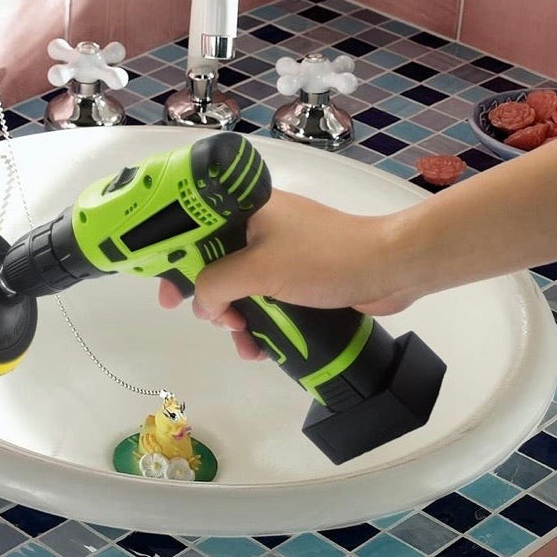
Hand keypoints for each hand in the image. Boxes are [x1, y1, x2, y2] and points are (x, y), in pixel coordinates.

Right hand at [158, 189, 412, 359]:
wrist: (388, 268)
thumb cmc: (321, 259)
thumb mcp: (257, 271)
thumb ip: (216, 286)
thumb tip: (202, 306)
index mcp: (247, 210)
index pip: (194, 229)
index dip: (175, 262)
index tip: (169, 297)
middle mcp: (262, 226)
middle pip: (216, 265)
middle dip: (214, 301)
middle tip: (221, 323)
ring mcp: (283, 252)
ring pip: (242, 288)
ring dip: (238, 319)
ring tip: (248, 342)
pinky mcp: (301, 275)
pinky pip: (267, 299)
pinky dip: (261, 322)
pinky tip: (265, 347)